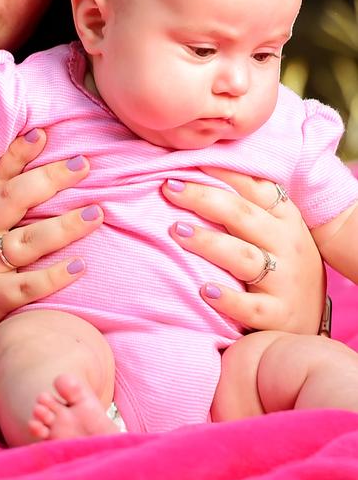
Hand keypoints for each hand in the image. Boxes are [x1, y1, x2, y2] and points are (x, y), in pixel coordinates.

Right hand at [0, 129, 102, 374]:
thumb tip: (23, 187)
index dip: (19, 153)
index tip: (44, 132)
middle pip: (16, 198)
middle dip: (52, 178)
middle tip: (84, 164)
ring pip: (30, 240)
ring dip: (66, 226)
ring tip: (96, 213)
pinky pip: (30, 285)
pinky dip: (57, 275)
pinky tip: (80, 265)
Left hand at [163, 168, 325, 333]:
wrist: (310, 319)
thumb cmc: (282, 264)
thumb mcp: (277, 229)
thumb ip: (246, 204)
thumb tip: (196, 170)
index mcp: (285, 218)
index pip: (255, 187)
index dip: (224, 171)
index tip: (189, 160)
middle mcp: (287, 244)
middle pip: (243, 216)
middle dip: (204, 199)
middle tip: (170, 188)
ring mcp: (285, 280)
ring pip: (244, 257)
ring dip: (209, 243)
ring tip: (177, 230)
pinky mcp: (278, 314)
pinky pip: (250, 306)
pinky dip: (228, 299)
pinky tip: (204, 291)